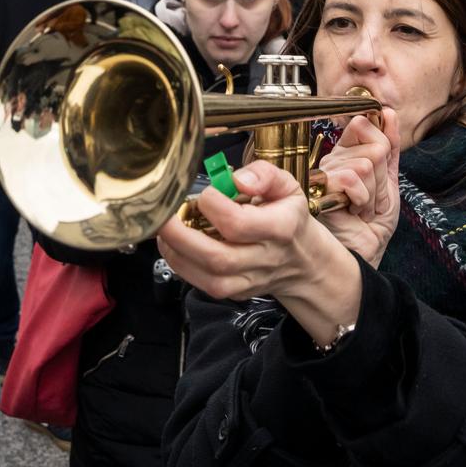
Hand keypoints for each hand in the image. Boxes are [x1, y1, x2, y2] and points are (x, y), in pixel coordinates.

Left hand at [158, 162, 364, 345]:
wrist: (302, 260)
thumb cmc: (287, 217)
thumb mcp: (287, 186)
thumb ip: (264, 174)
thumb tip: (237, 179)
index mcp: (279, 228)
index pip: (238, 224)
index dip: (213, 206)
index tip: (205, 193)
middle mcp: (263, 259)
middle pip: (217, 257)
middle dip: (180, 235)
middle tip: (163, 214)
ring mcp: (248, 280)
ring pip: (206, 277)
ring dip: (176, 252)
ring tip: (164, 229)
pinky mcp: (235, 293)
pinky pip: (202, 285)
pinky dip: (180, 265)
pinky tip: (173, 245)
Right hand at [312, 111, 400, 267]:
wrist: (365, 252)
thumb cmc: (372, 223)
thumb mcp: (389, 180)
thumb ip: (390, 146)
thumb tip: (387, 112)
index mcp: (349, 152)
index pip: (365, 123)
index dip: (383, 145)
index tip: (380, 171)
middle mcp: (334, 158)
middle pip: (374, 146)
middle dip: (381, 179)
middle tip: (371, 199)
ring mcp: (325, 172)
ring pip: (365, 164)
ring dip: (372, 194)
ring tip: (362, 208)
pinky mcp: (319, 188)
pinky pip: (351, 179)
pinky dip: (361, 199)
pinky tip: (351, 210)